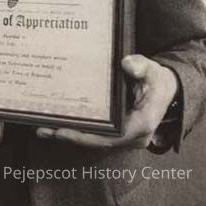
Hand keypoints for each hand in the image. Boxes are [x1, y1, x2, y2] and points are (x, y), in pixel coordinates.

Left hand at [36, 54, 178, 148]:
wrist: (163, 88)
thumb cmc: (155, 79)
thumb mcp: (151, 69)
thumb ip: (141, 66)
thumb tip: (127, 64)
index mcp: (143, 123)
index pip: (112, 136)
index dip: (87, 136)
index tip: (64, 131)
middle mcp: (133, 136)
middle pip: (98, 141)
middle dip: (70, 137)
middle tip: (44, 130)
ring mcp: (125, 137)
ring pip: (94, 140)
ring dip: (69, 136)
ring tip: (42, 129)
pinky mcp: (117, 133)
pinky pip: (95, 135)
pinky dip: (76, 131)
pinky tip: (55, 124)